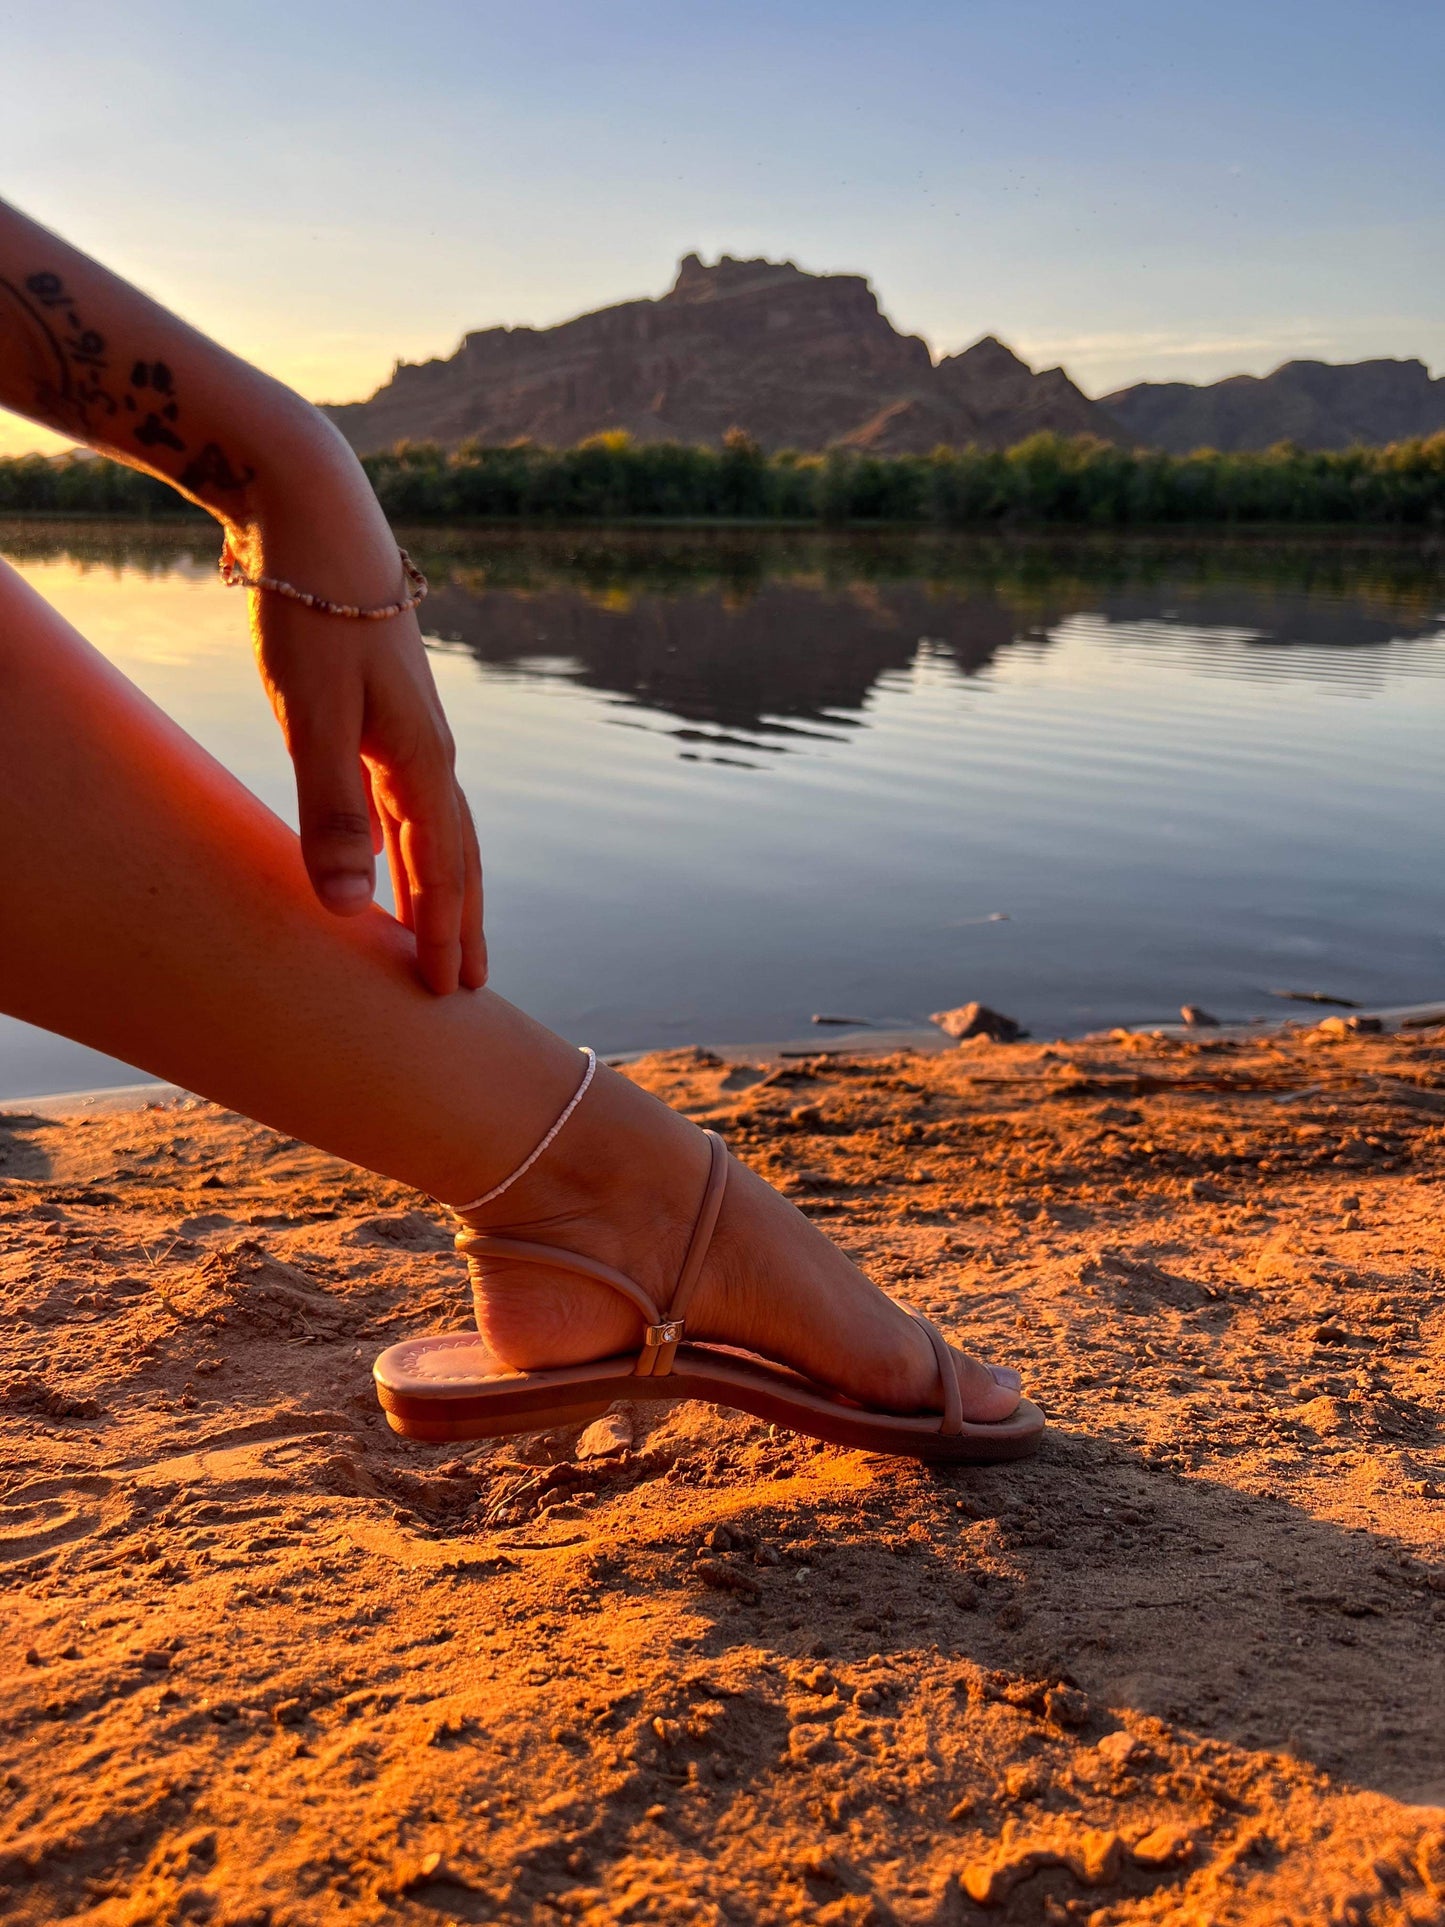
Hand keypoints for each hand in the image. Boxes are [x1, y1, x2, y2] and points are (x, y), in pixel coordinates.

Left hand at [248, 570, 485, 997]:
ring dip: (443, 885)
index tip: (450, 990)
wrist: (315, 521)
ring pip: (437, 827)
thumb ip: (329, 810)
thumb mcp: (312, 716)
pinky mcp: (381, 712)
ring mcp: (409, 730)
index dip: (446, 931)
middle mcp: (428, 751)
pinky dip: (412, 843)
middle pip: (456, 854)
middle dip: (461, 922)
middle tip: (467, 985)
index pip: (442, 867)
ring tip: (446, 932)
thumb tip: (345, 905)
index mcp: (420, 760)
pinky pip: (408, 800)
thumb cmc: (312, 615)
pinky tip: (392, 855)